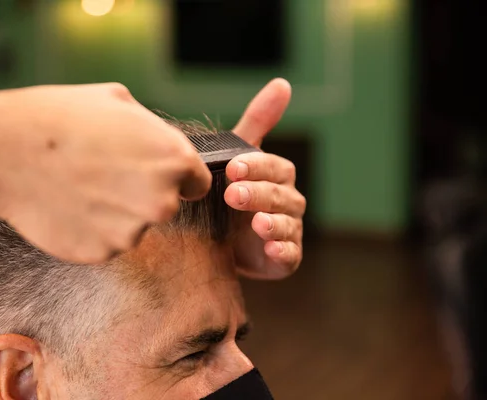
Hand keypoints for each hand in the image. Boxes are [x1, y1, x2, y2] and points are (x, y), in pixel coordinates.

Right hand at [0, 83, 210, 262]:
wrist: (6, 153)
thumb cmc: (61, 118)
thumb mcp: (118, 101)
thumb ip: (153, 131)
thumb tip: (160, 146)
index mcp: (174, 161)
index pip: (197, 183)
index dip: (178, 178)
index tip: (154, 174)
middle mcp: (161, 202)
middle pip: (165, 206)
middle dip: (143, 194)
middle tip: (105, 175)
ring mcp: (131, 232)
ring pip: (133, 225)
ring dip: (115, 212)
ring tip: (80, 186)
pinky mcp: (102, 252)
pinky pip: (106, 241)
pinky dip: (92, 229)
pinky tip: (68, 205)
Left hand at [225, 78, 305, 278]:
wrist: (218, 243)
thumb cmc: (231, 194)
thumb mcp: (237, 157)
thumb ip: (257, 123)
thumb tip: (283, 83)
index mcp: (276, 176)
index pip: (273, 167)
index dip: (256, 167)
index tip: (232, 168)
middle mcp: (287, 201)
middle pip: (279, 194)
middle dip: (258, 194)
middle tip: (232, 195)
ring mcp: (288, 229)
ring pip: (287, 223)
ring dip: (273, 223)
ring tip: (257, 224)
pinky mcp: (285, 258)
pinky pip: (289, 255)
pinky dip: (282, 251)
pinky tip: (271, 249)